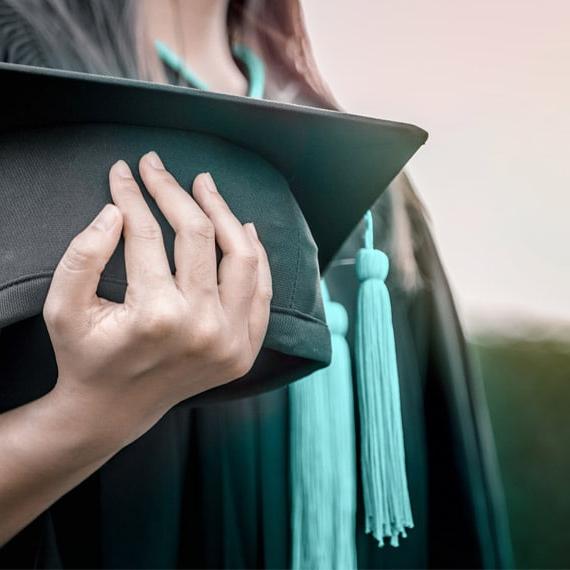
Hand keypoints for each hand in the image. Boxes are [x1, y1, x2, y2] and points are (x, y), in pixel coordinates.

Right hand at [42, 151, 271, 447]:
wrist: (114, 411)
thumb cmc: (86, 357)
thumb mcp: (64, 308)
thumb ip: (83, 254)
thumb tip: (118, 210)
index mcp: (156, 316)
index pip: (147, 233)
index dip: (133, 194)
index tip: (124, 170)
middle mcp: (202, 327)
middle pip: (199, 235)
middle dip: (175, 192)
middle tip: (160, 167)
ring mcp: (231, 340)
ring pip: (242, 257)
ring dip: (224, 214)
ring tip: (205, 187)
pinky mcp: (245, 349)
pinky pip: (262, 291)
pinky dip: (256, 257)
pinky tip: (244, 230)